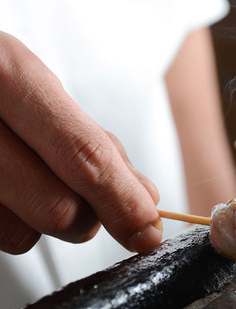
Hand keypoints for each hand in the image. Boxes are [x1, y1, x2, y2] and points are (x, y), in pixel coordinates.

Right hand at [0, 31, 161, 253]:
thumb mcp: (36, 88)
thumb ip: (93, 142)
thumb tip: (143, 198)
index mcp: (6, 73)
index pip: (83, 155)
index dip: (122, 200)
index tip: (147, 229)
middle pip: (57, 208)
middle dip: (86, 217)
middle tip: (84, 199)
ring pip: (20, 235)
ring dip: (39, 220)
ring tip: (25, 178)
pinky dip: (7, 220)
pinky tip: (0, 185)